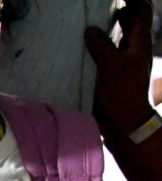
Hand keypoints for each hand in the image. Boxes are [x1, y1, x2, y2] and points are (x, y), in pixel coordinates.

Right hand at [85, 0, 155, 138]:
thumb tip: (90, 29)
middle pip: (130, 20)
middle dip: (118, 10)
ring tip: (88, 21)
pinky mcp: (111, 72)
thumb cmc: (122, 94)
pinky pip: (105, 51)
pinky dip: (97, 44)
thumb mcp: (111, 67)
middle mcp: (133, 48)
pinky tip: (83, 46)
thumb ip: (101, 46)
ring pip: (117, 35)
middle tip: (98, 6)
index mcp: (139, 43)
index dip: (132, 0)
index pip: (141, 11)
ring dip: (106, 27)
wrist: (123, 123)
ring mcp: (123, 60)